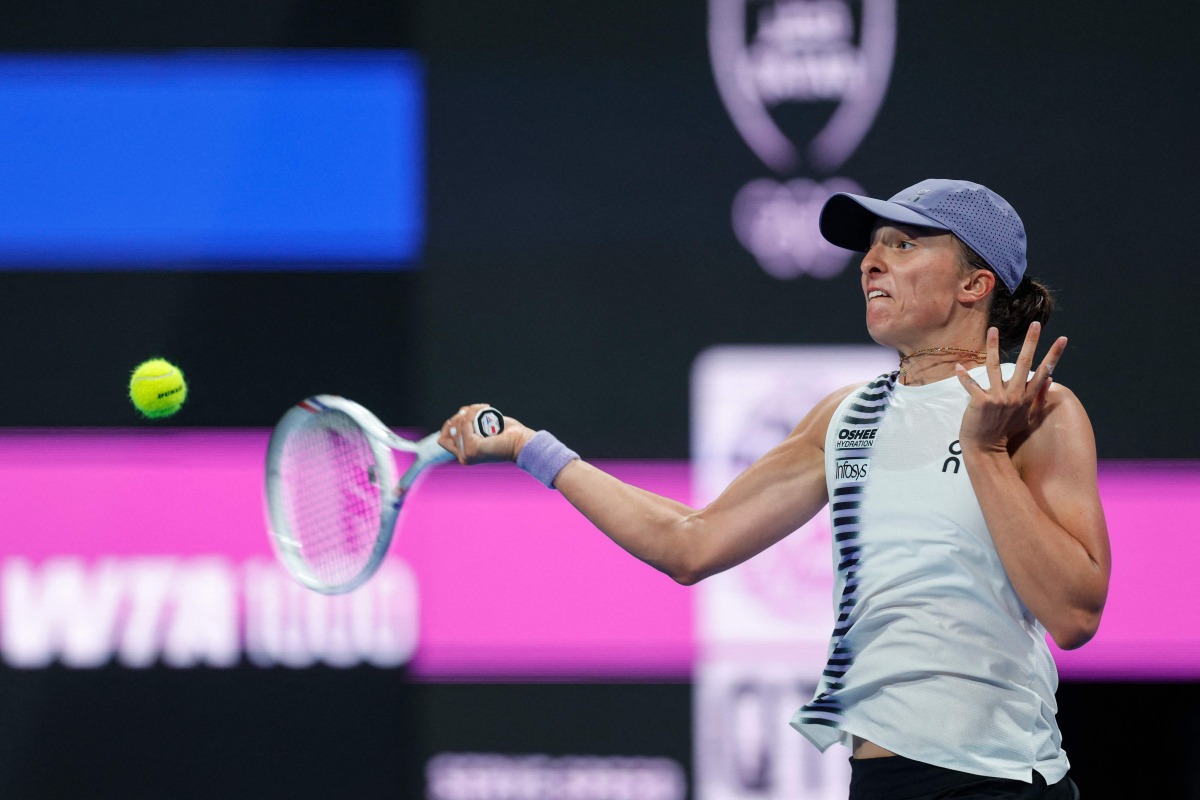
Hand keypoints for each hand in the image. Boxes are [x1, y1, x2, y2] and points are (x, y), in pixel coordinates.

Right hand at [438, 403, 534, 464]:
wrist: (521, 442)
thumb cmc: (507, 435)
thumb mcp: (485, 427)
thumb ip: (471, 424)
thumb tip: (460, 412)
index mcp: (465, 455)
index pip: (443, 439)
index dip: (449, 425)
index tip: (464, 414)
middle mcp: (464, 457)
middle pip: (449, 430)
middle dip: (460, 416)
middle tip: (478, 409)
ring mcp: (467, 454)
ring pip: (458, 425)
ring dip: (470, 411)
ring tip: (484, 408)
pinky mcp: (473, 448)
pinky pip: (466, 424)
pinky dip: (473, 413)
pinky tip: (484, 409)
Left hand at [955, 322, 1066, 454]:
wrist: (986, 449)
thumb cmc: (1006, 432)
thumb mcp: (1028, 418)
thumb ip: (1039, 399)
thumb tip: (1051, 380)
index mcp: (1027, 398)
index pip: (1044, 372)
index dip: (1054, 356)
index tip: (1062, 339)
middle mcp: (1015, 395)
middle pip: (1024, 364)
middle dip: (1031, 342)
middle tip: (1036, 324)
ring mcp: (998, 398)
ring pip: (994, 367)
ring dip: (993, 347)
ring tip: (992, 329)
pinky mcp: (980, 402)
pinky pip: (971, 385)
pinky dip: (964, 376)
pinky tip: (959, 366)